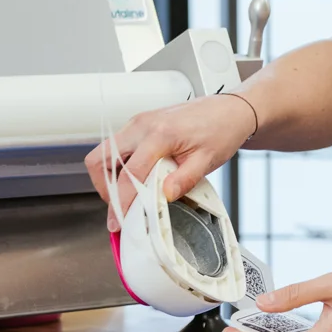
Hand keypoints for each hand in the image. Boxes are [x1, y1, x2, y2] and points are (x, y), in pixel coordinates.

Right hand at [82, 94, 256, 230]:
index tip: (119, 220)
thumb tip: (164, 196)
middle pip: (100, 159)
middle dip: (105, 187)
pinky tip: (137, 178)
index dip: (121, 201)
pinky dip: (119, 166)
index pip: (129, 174)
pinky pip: (117, 147)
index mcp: (160, 134)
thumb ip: (184, 180)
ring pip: (104, 152)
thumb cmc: (222, 129)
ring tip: (128, 195)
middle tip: (119, 206)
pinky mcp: (140, 124)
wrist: (230, 110)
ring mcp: (139, 122)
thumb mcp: (207, 160)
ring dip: (110, 177)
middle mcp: (143, 125)